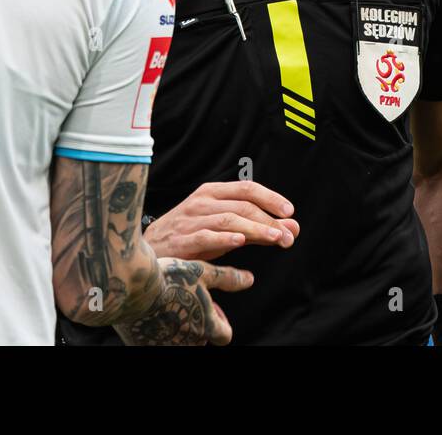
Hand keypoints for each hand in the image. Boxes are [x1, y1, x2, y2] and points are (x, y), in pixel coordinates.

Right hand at [116, 258, 252, 344]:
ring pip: (180, 339)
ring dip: (177, 326)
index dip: (220, 320)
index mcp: (208, 326)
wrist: (130, 289)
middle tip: (183, 299)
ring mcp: (168, 346)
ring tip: (166, 303)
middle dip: (196, 321)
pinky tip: (150, 311)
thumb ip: (227, 279)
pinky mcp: (146, 346)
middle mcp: (190, 342)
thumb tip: (249, 279)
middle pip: (201, 337)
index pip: (225, 335)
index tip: (211, 306)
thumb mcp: (202, 273)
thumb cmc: (169, 278)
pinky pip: (157, 340)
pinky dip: (157, 330)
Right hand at [143, 181, 299, 259]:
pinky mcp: (181, 240)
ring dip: (255, 229)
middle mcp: (201, 202)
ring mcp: (190, 220)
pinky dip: (224, 238)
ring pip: (228, 219)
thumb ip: (258, 228)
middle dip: (268, 219)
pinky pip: (205, 236)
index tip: (290, 211)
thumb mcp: (226, 230)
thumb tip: (293, 229)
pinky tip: (240, 242)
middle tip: (289, 235)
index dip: (270, 198)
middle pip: (241, 205)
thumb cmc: (192, 238)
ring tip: (276, 238)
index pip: (246, 188)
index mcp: (212, 193)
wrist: (148, 251)